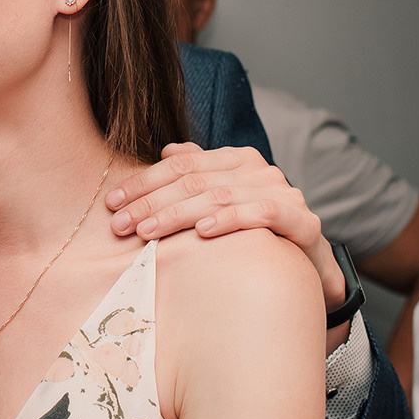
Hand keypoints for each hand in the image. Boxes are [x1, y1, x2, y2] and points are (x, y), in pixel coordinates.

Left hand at [106, 142, 347, 313]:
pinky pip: (261, 212)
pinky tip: (202, 232)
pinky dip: (229, 220)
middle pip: (194, 180)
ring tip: (147, 231)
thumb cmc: (253, 236)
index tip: (112, 203)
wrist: (306, 266)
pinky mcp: (301, 219)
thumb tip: (168, 151)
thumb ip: (197, 176)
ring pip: (219, 196)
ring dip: (178, 214)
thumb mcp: (219, 205)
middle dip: (151, 202)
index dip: (143, 182)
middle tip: (121, 224)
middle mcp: (259, 169)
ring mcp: (282, 192)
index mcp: (235, 160)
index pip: (180, 164)